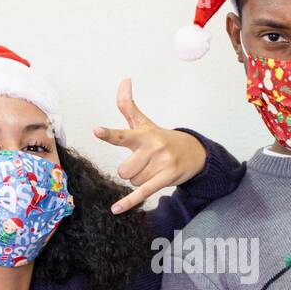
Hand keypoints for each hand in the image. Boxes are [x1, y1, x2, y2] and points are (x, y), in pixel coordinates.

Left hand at [93, 78, 206, 213]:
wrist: (194, 152)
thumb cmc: (162, 139)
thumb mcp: (145, 123)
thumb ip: (128, 105)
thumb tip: (124, 79)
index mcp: (143, 134)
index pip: (122, 134)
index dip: (109, 133)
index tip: (96, 130)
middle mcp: (152, 148)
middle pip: (124, 170)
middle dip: (130, 171)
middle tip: (143, 163)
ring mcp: (160, 163)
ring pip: (134, 181)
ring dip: (140, 180)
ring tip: (153, 170)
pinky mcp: (166, 178)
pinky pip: (143, 193)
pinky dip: (129, 202)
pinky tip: (116, 209)